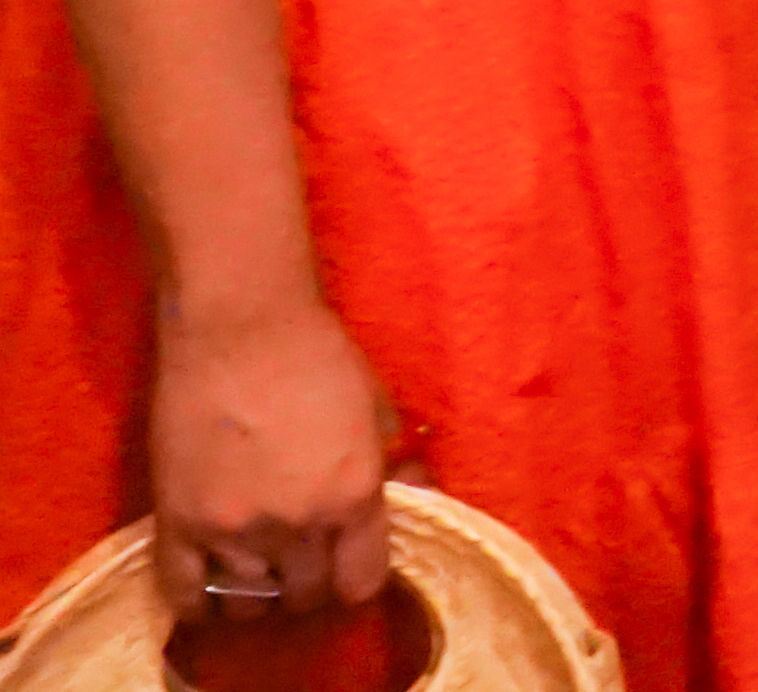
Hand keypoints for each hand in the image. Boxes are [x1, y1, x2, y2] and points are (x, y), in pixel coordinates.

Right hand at [147, 295, 392, 623]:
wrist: (239, 325)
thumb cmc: (318, 356)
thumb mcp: (376, 411)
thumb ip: (387, 466)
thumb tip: (409, 493)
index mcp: (354, 497)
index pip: (362, 581)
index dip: (358, 578)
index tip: (350, 564)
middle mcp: (296, 526)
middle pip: (306, 596)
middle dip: (311, 584)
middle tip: (305, 561)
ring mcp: (232, 530)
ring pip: (251, 604)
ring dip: (261, 593)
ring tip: (262, 569)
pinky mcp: (176, 523)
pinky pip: (184, 594)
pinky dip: (202, 604)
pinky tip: (214, 594)